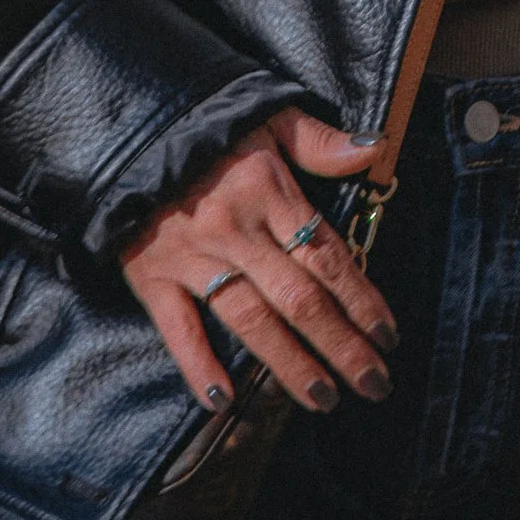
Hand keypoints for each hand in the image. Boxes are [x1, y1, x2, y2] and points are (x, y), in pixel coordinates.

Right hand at [120, 110, 395, 415]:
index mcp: (269, 191)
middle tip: (374, 384)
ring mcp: (192, 258)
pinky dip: (198, 367)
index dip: (361, 300)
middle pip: (298, 300)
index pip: (326, 257)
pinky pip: (177, 329)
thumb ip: (320, 141)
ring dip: (290, 365)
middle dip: (341, 346)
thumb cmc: (211, 124)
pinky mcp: (152, 277)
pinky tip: (224, 402)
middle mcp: (235, 230)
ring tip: (323, 400)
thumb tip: (375, 149)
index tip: (388, 337)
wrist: (131, 128)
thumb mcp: (271, 117)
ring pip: (249, 321)